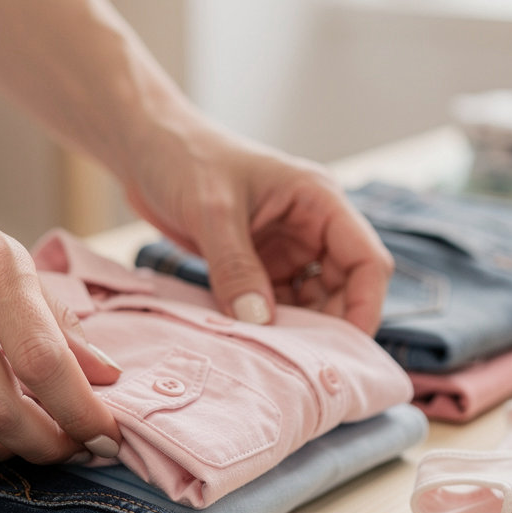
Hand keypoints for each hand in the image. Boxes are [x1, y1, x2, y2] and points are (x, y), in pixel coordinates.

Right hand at [0, 156, 121, 463]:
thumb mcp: (1, 254)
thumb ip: (55, 317)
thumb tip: (105, 372)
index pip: (44, 359)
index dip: (81, 410)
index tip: (108, 435)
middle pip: (2, 407)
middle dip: (49, 446)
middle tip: (74, 450)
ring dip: (8, 452)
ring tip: (35, 445)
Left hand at [123, 118, 392, 334]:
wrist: (144, 148)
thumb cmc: (183, 157)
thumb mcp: (212, 211)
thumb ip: (236, 268)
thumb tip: (260, 323)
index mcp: (319, 201)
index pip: (366, 261)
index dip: (364, 307)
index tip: (344, 350)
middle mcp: (311, 226)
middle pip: (344, 289)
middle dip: (328, 326)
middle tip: (301, 363)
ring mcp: (285, 248)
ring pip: (311, 302)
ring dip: (297, 330)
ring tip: (273, 357)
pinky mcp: (258, 265)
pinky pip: (276, 305)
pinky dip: (269, 326)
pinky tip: (250, 342)